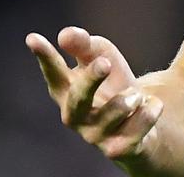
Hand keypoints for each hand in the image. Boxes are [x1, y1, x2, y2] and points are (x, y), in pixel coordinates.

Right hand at [26, 26, 163, 161]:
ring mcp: (95, 135)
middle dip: (90, 80)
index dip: (44, 57)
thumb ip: (84, 45)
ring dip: (129, 98)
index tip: (32, 38)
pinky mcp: (118, 149)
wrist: (144, 121)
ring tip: (137, 94)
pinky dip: (150, 111)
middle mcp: (75, 116)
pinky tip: (151, 106)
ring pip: (112, 113)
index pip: (54, 72)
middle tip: (105, 62)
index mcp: (67, 90)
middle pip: (78, 99)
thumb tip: (65, 34)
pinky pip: (137, 126)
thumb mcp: (103, 57)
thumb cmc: (115, 83)